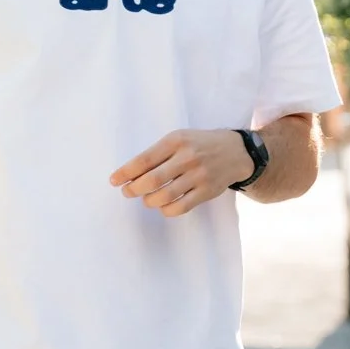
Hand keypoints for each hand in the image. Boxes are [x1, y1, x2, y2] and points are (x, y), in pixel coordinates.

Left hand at [111, 128, 251, 216]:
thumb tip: (130, 174)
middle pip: (152, 180)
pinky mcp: (207, 192)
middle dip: (134, 189)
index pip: (144, 160)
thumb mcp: (180, 138)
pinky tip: (162, 206)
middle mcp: (188, 158)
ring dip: (149, 201)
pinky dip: (166, 210)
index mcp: (176, 141)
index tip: (114, 181)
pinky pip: (181, 207)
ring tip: (146, 199)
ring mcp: (199, 176)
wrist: (235, 152)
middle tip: (127, 191)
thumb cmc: (199, 144)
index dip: (126, 173)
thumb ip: (158, 153)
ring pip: (165, 196)